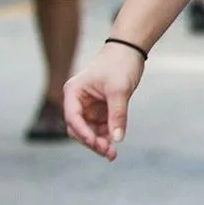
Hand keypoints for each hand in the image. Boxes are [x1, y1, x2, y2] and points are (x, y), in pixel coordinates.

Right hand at [63, 40, 146, 159]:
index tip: (96, 143)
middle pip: (78, 128)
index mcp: (74, 92)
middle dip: (91, 141)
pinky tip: (114, 145)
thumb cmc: (120, 64)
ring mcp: (88, 106)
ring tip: (112, 154)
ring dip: (99, 142)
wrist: (130, 50)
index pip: (73, 117)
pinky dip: (106, 136)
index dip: (83, 133)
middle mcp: (77, 100)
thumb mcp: (119, 90)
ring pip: (89, 131)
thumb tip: (116, 140)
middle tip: (108, 152)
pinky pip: (100, 128)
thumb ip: (117, 115)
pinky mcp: (100, 109)